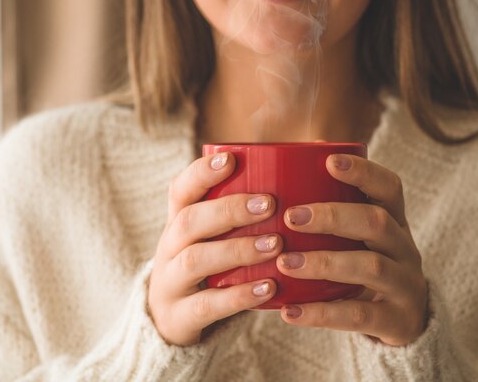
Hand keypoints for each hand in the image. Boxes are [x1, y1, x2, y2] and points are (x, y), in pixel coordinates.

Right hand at [148, 152, 281, 345]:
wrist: (173, 319)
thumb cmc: (211, 265)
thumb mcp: (214, 237)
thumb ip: (244, 211)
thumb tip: (308, 166)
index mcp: (178, 222)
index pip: (180, 190)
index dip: (201, 173)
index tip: (231, 159)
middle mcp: (169, 247)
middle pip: (188, 221)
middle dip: (228, 210)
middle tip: (269, 204)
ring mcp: (169, 283)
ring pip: (195, 260)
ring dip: (237, 249)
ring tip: (275, 245)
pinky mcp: (178, 316)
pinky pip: (206, 305)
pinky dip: (239, 296)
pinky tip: (270, 287)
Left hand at [276, 154, 427, 346]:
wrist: (405, 321)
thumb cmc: (365, 265)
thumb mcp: (360, 238)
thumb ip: (335, 211)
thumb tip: (290, 167)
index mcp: (395, 221)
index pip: (389, 187)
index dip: (363, 172)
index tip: (329, 161)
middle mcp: (405, 248)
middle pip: (377, 222)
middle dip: (333, 216)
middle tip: (291, 217)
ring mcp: (405, 285)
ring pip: (370, 267)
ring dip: (324, 262)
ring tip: (284, 263)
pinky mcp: (397, 320)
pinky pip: (359, 315)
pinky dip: (321, 313)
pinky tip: (289, 312)